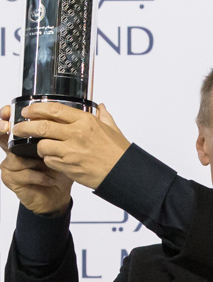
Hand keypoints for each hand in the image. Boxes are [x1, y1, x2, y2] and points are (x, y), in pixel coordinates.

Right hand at [0, 105, 72, 214]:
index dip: (7, 115)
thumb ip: (61, 132)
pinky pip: (22, 174)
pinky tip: (50, 179)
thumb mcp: (63, 148)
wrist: (58, 194)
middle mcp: (13, 150)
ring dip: (33, 160)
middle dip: (4, 129)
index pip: (10, 122)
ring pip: (14, 156)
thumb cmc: (59, 170)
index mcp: (24, 139)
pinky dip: (39, 176)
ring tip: (48, 163)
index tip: (10, 111)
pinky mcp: (12, 180)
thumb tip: (66, 114)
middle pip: (2, 135)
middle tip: (12, 127)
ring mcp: (11, 165)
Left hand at [11, 101, 130, 189]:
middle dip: (25, 127)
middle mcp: (77, 134)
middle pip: (42, 127)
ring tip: (42, 147)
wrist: (123, 174)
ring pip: (42, 146)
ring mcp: (71, 151)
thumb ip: (104, 116)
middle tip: (19, 128)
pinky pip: (50, 161)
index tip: (28, 111)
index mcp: (85, 121)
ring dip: (39, 147)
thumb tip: (101, 108)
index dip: (37, 109)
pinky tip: (54, 159)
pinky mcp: (69, 166)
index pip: (54, 110)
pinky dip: (48, 160)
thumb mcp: (112, 129)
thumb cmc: (119, 153)